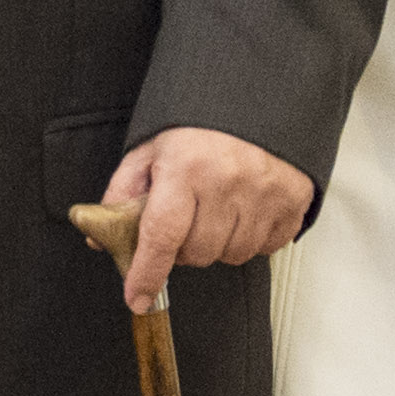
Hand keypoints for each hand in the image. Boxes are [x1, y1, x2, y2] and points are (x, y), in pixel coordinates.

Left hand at [100, 127, 316, 314]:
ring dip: (218, 244)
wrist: (256, 98)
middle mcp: (228, 182)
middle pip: (198, 253)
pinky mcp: (293, 201)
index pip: (162, 235)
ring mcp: (265, 193)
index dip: (147, 272)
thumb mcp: (151, 149)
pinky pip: (266, 247)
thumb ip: (123, 193)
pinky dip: (250, 238)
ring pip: (232, 255)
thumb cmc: (200, 125)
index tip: (137, 297)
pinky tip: (242, 210)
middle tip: (185, 219)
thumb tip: (100, 236)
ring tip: (215, 209)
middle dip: (184, 247)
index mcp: (186, 167)